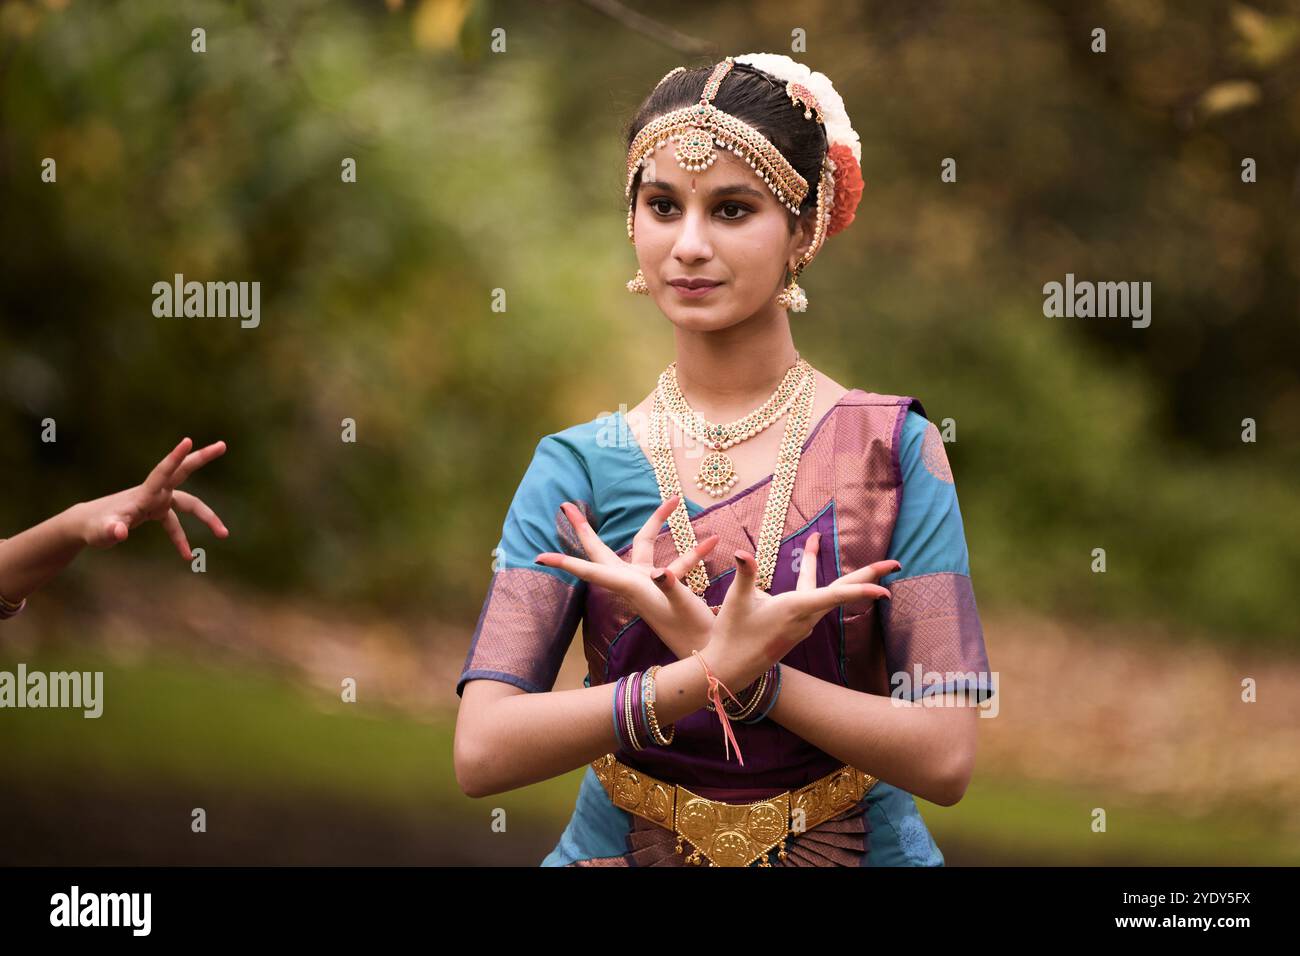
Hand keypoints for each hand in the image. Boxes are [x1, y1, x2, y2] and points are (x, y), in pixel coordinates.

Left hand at [73, 437, 229, 559]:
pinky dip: (182, 539)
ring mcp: (157, 500)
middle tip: (223, 445)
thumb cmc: (94, 527)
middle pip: (183, 472)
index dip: (175, 457)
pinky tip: (187, 557)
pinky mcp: (156, 510)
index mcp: (144, 494)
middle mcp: (154, 493)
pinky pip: (176, 524)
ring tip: (224, 534)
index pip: (162, 472)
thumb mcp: (101, 532)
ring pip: (190, 502)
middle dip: (202, 458)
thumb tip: (120, 532)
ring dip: (207, 516)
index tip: (188, 440)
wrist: (87, 524)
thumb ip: (111, 531)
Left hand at [534, 495, 719, 658]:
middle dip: (586, 529)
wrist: (709, 658)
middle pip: (602, 552)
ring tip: (672, 500)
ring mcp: (649, 584)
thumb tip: (658, 572)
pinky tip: (713, 542)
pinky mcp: (666, 588)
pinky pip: (676, 562)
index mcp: (632, 587)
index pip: (592, 571)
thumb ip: (670, 587)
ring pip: (644, 547)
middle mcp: (634, 584)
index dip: (566, 563)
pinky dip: (694, 551)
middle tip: (566, 506)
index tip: (538, 557)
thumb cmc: (694, 634)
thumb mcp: (683, 608)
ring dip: (658, 523)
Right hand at [703, 531, 899, 690]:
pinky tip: (805, 568)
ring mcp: (803, 624)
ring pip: (826, 593)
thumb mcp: (736, 600)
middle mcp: (805, 617)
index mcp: (795, 608)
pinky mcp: (796, 627)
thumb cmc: (733, 634)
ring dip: (833, 570)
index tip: (884, 588)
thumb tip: (742, 552)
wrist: (729, 668)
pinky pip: (814, 599)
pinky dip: (817, 582)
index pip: (834, 596)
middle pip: (844, 592)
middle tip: (896, 564)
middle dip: (870, 576)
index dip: (860, 590)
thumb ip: (745, 573)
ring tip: (816, 541)